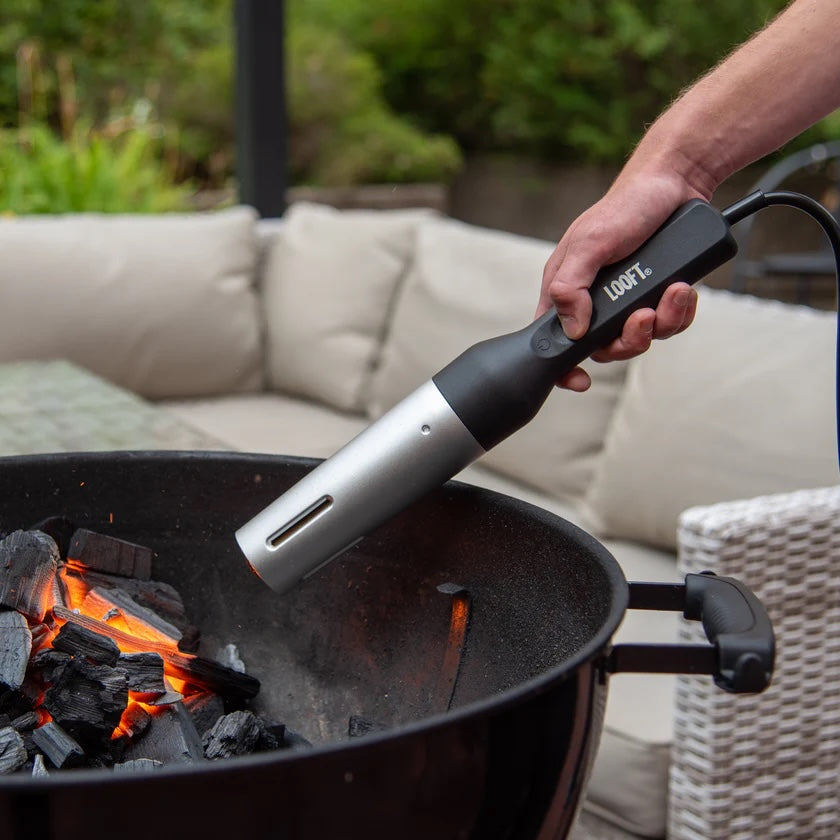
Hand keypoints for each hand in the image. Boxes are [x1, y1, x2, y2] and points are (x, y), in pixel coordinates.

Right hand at [537, 172, 702, 390]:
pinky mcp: (659, 295)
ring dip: (662, 322)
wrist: (677, 182)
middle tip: (644, 317)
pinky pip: (669, 323)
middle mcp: (596, 299)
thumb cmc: (627, 205)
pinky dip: (680, 311)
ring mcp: (629, 299)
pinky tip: (684, 288)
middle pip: (605, 347)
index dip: (564, 365)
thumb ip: (571, 285)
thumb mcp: (591, 242)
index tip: (580, 379)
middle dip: (629, 340)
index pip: (555, 337)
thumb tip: (572, 327)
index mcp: (568, 288)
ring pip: (641, 337)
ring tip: (674, 292)